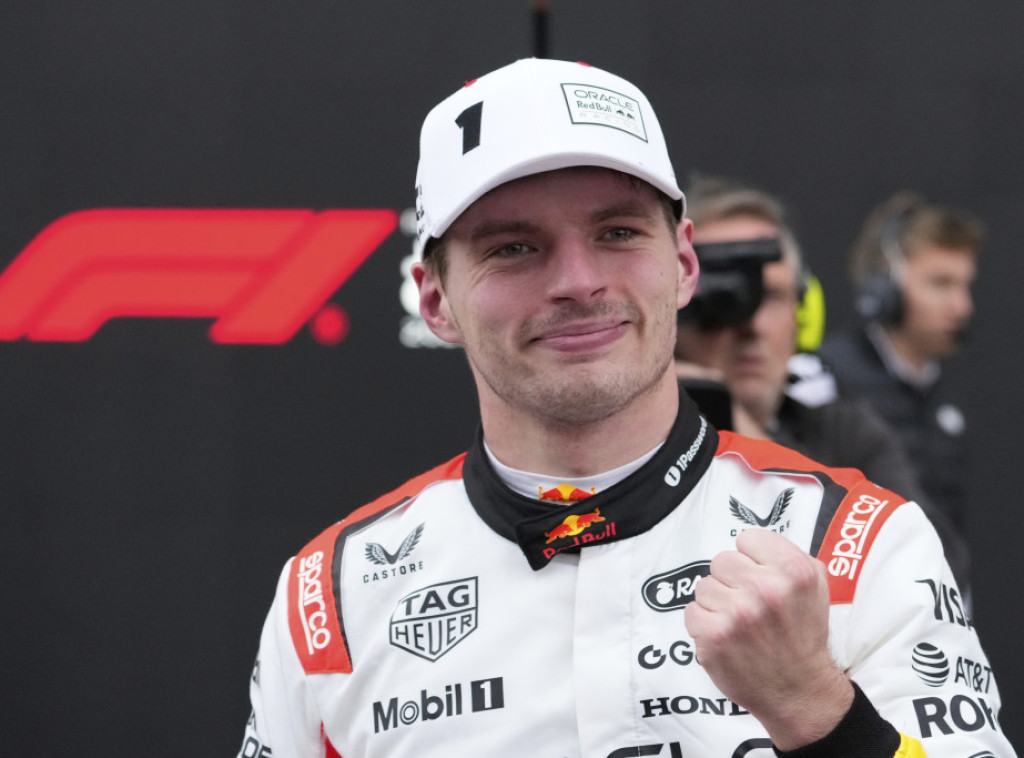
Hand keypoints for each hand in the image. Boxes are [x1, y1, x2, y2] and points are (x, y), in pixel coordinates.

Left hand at [684, 529, 852, 749]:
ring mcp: (737, 613)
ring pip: (704, 586)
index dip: (752, 560)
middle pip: (722, 561)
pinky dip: (704, 624)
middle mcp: (766, 588)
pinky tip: (726, 637)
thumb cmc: (803, 635)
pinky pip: (691, 611)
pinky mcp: (714, 636)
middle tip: (750, 606)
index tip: (761, 579)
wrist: (800, 691)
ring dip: (717, 604)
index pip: (747, 539)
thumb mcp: (815, 586)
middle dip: (733, 581)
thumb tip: (751, 543)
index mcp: (794, 570)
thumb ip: (785, 555)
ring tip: (740, 624)